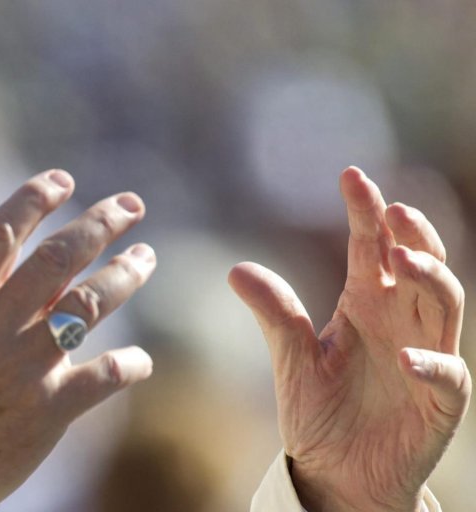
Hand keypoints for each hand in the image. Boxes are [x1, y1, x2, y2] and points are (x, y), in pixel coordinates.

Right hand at [0, 169, 155, 510]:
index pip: (1, 234)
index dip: (35, 198)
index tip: (64, 179)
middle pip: (57, 258)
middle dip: (101, 223)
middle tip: (132, 205)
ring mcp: (22, 368)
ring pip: (88, 304)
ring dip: (125, 274)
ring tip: (146, 258)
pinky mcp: (48, 410)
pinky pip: (104, 375)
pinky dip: (130, 364)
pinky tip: (141, 360)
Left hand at [229, 167, 469, 511]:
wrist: (337, 475)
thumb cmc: (320, 413)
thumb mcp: (292, 360)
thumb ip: (275, 315)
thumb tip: (236, 268)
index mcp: (366, 304)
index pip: (370, 248)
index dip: (366, 211)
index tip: (351, 175)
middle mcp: (401, 322)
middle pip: (419, 263)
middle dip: (411, 232)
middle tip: (393, 208)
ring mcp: (426, 356)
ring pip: (445, 303)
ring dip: (429, 278)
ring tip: (402, 260)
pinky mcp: (439, 400)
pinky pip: (447, 374)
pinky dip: (431, 363)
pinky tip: (405, 357)